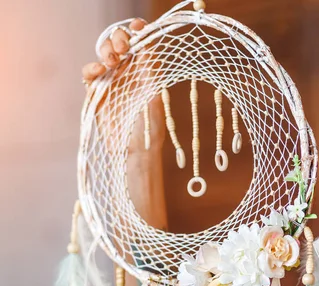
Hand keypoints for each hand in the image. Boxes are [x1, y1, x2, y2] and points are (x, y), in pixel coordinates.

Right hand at [81, 18, 165, 155]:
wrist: (134, 152)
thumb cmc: (151, 128)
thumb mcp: (155, 96)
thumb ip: (150, 71)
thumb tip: (147, 44)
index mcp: (148, 71)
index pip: (143, 43)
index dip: (139, 31)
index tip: (137, 27)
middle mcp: (131, 73)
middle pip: (121, 43)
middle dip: (119, 39)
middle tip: (122, 50)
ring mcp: (114, 81)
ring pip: (105, 54)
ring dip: (106, 50)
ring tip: (111, 62)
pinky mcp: (98, 92)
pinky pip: (90, 72)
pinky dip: (91, 67)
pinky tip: (98, 71)